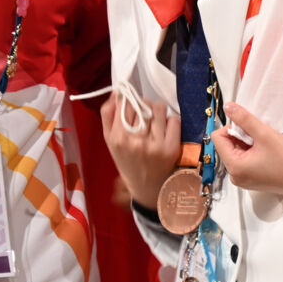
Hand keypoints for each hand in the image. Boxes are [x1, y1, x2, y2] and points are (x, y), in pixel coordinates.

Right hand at [101, 94, 181, 209]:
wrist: (146, 189)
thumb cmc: (127, 162)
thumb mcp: (110, 141)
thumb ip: (108, 115)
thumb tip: (116, 92)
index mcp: (118, 138)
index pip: (124, 103)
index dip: (128, 99)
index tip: (130, 101)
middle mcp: (136, 141)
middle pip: (142, 103)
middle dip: (142, 105)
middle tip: (143, 114)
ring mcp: (155, 144)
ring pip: (159, 108)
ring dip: (157, 110)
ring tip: (154, 120)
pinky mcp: (172, 148)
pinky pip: (174, 120)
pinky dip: (171, 121)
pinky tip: (165, 129)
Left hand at [211, 102, 282, 196]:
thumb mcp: (265, 134)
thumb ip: (244, 119)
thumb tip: (228, 107)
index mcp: (234, 168)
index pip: (218, 138)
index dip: (232, 128)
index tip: (249, 128)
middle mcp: (236, 177)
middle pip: (226, 145)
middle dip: (241, 136)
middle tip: (260, 138)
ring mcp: (244, 180)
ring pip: (236, 151)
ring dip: (248, 144)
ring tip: (266, 146)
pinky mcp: (252, 180)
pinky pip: (244, 160)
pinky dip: (253, 152)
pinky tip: (268, 152)